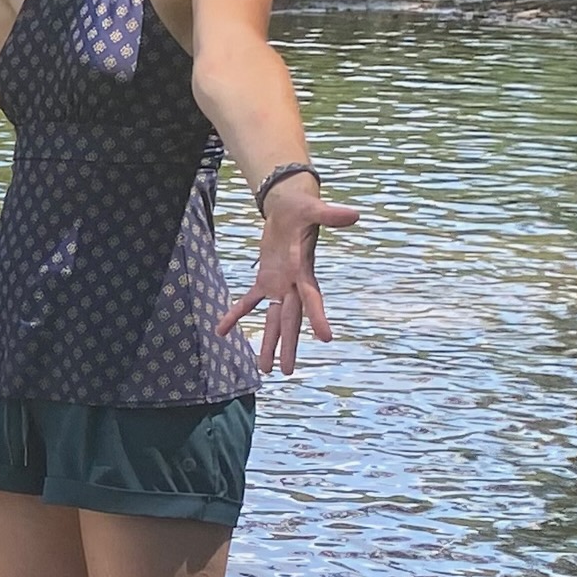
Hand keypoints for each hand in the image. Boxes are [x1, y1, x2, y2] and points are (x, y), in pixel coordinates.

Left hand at [222, 178, 355, 373]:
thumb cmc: (303, 207)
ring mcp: (279, 283)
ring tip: (263, 369)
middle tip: (287, 372)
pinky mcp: (265, 278)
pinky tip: (222, 331)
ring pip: (273, 319)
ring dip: (268, 342)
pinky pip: (250, 301)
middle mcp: (293, 283)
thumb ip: (330, 215)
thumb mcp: (313, 208)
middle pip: (291, 319)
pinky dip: (236, 315)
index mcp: (304, 271)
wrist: (290, 205)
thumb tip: (355, 215)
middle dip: (289, 345)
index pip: (313, 298)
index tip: (326, 338)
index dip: (318, 316)